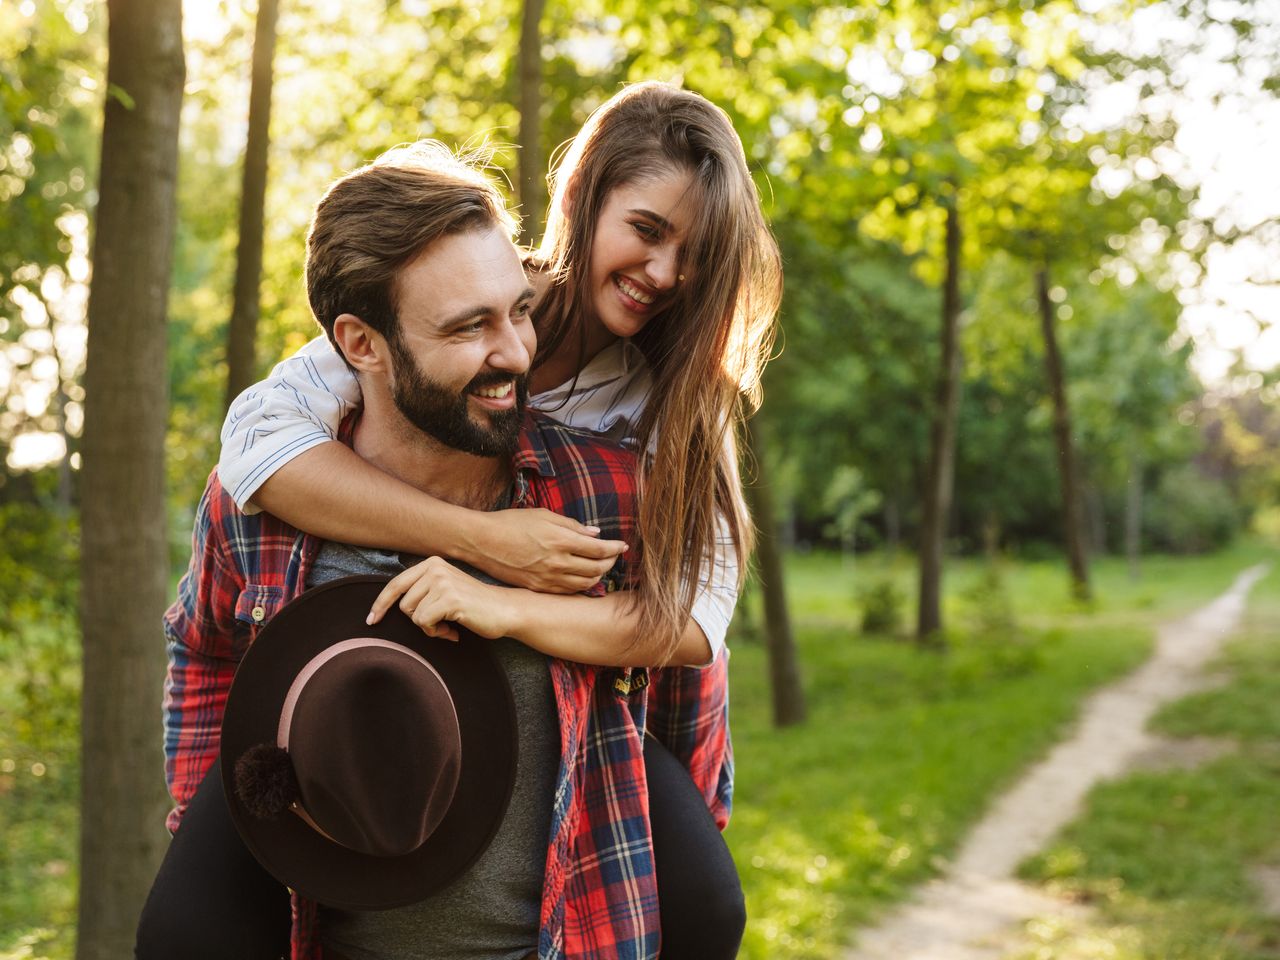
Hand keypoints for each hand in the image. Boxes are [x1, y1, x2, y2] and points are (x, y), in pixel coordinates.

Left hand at [367, 557, 516, 640]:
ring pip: (413, 615)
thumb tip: (388, 606)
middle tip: (439, 623)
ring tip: (448, 625)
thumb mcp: (444, 589)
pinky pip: (425, 622)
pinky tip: (452, 631)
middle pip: (403, 604)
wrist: (504, 610)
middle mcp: (435, 568)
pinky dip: (436, 632)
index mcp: (432, 563)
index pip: (395, 584)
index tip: (371, 620)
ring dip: (429, 627)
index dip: (380, 604)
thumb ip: (421, 591)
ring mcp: (443, 582)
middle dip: (418, 620)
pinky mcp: (450, 599)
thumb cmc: (473, 606)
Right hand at [464, 508, 627, 593]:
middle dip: (610, 562)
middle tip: (614, 555)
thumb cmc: (512, 523)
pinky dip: (581, 585)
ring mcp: (548, 579)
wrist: (483, 542)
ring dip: (598, 575)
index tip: (623, 545)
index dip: (615, 548)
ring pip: (585, 583)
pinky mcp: (539, 588)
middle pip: (596, 569)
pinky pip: (568, 591)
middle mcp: (557, 563)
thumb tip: (594, 534)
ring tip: (601, 566)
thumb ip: (572, 525)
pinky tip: (583, 577)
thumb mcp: (544, 515)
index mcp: (561, 541)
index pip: (599, 549)